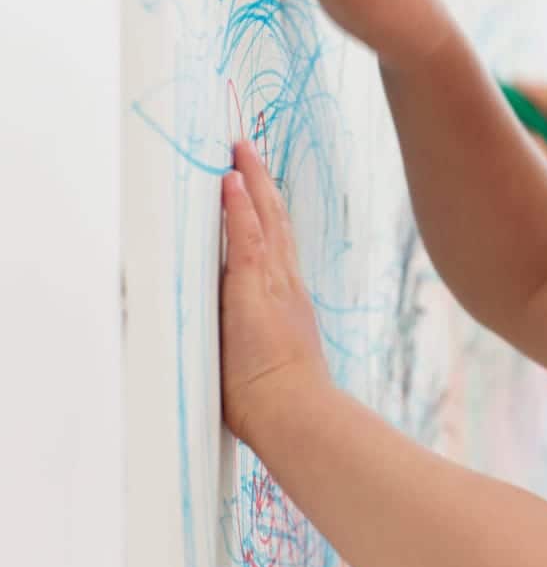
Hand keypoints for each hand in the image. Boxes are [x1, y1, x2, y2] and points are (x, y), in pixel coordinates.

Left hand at [220, 141, 332, 444]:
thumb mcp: (265, 363)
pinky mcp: (255, 291)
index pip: (276, 248)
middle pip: (275, 223)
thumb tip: (231, 347)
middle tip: (248, 152)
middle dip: (262, 184)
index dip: (267, 215)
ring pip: (264, 221)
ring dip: (252, 182)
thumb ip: (252, 344)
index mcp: (288, 303)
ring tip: (240, 151)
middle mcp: (285, 286)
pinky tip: (232, 181)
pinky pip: (247, 239)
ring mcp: (273, 286)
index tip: (257, 187)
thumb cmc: (282, 403)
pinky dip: (241, 208)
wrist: (296, 414)